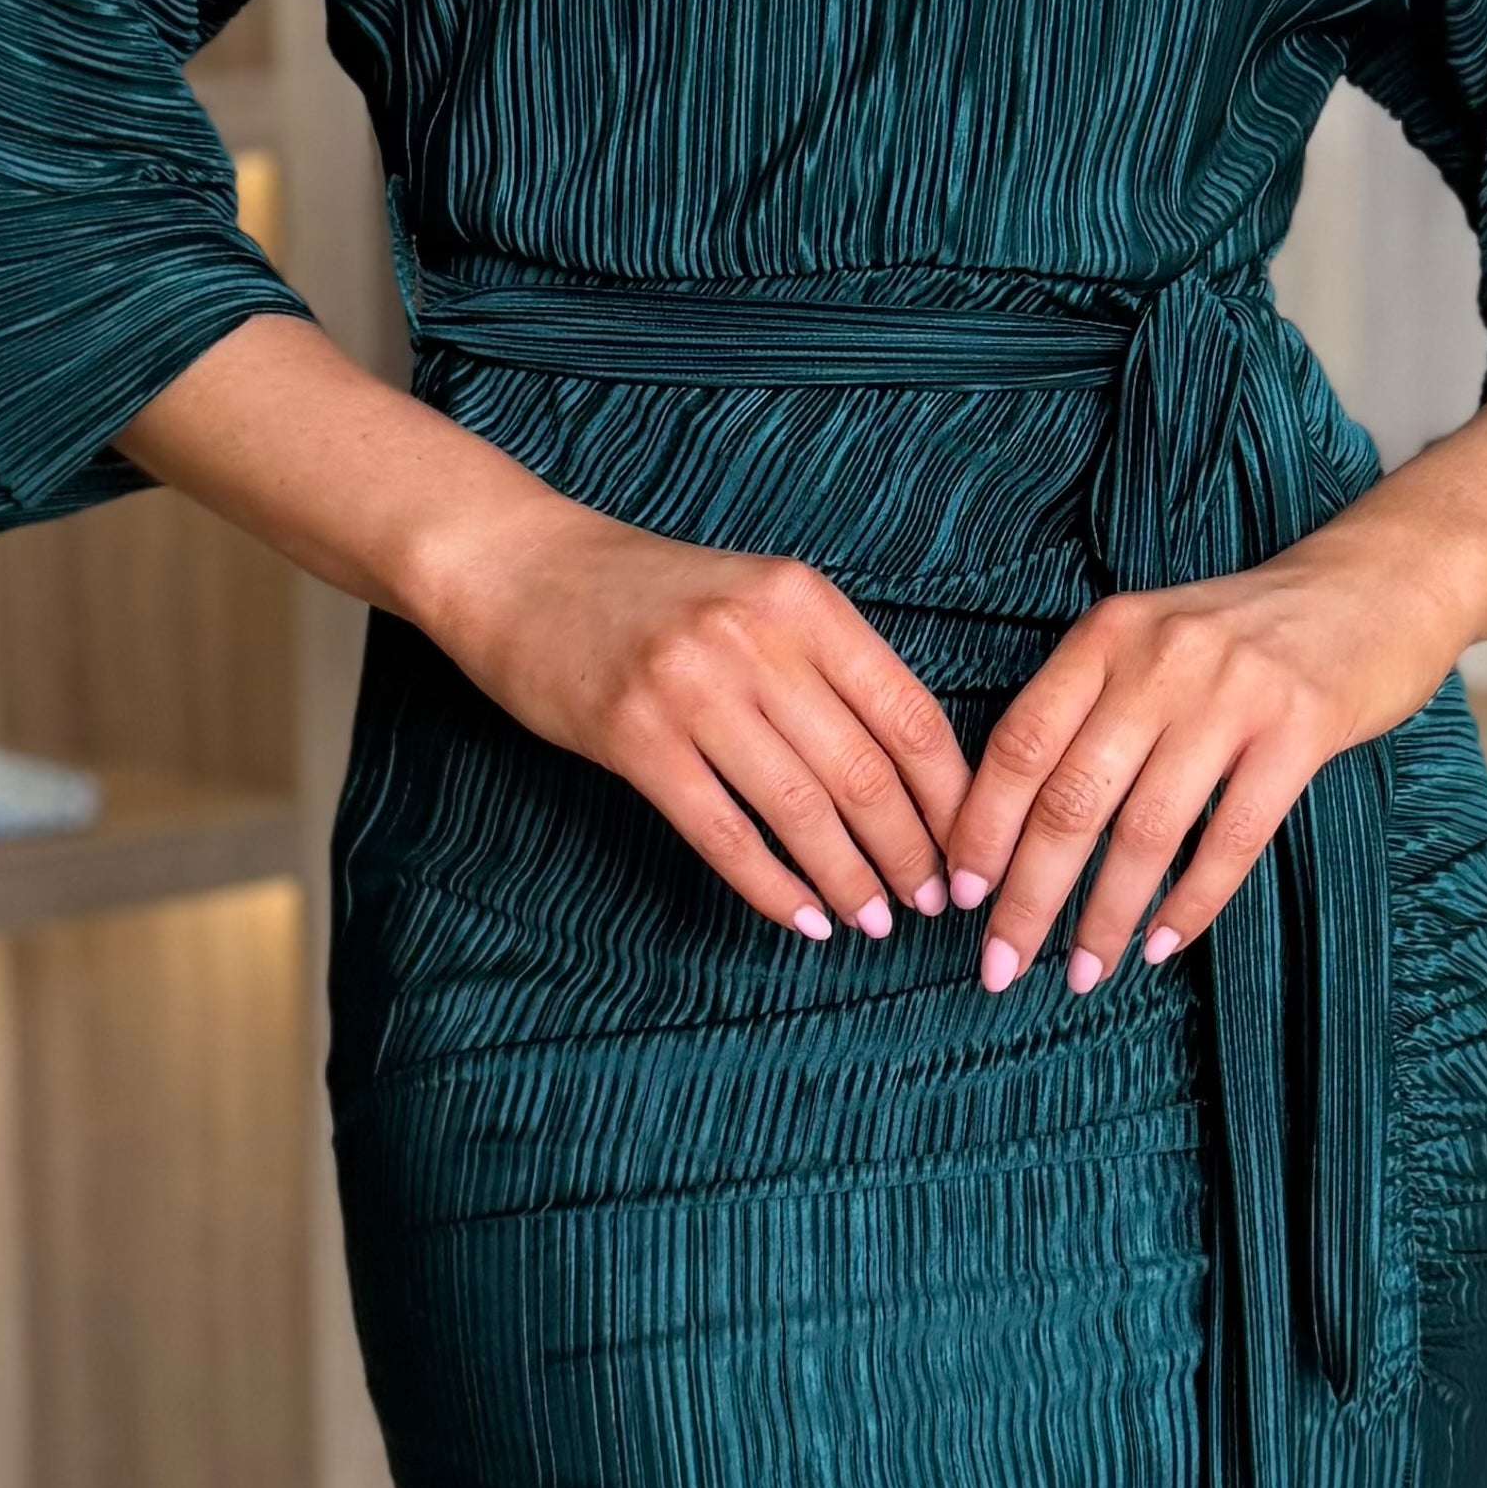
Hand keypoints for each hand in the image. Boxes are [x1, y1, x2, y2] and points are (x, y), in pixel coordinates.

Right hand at [440, 502, 971, 945]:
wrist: (517, 567)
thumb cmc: (644, 592)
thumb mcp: (752, 595)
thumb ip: (825, 662)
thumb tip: (908, 768)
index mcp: (801, 599)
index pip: (907, 713)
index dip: (950, 796)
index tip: (970, 848)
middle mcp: (754, 639)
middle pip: (864, 771)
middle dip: (910, 851)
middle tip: (930, 901)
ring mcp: (691, 689)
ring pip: (801, 811)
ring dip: (850, 879)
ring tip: (874, 920)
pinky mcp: (635, 740)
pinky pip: (725, 835)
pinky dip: (774, 888)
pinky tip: (804, 918)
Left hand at [942, 530, 1460, 992]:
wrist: (1376, 588)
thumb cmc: (1248, 634)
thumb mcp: (1153, 641)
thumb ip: (1091, 708)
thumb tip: (1013, 825)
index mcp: (1108, 635)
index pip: (1021, 743)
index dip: (983, 827)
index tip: (960, 896)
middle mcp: (1162, 660)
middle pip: (1072, 801)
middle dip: (1028, 897)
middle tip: (1000, 964)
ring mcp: (1234, 695)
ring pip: (1146, 833)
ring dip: (1105, 917)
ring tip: (1082, 973)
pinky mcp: (1300, 732)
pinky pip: (1232, 841)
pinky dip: (1189, 905)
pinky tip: (1160, 945)